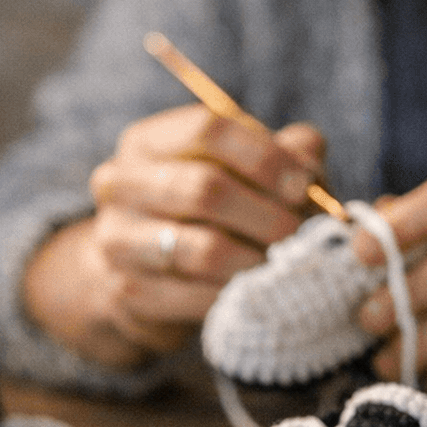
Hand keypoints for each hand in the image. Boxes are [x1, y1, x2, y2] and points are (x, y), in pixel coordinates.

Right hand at [25, 104, 325, 367]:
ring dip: (259, 259)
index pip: (208, 129)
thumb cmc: (206, 214)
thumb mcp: (240, 173)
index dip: (265, 156)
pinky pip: (199, 296)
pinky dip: (241, 295)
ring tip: (288, 264)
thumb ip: (281, 154)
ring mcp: (117, 240)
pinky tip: (261, 292)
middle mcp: (120, 183)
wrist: (146, 278)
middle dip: (269, 214)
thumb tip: (309, 156)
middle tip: (303, 234)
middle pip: (205, 188)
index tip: (304, 184)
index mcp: (147, 141)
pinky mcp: (128, 292)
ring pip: (205, 248)